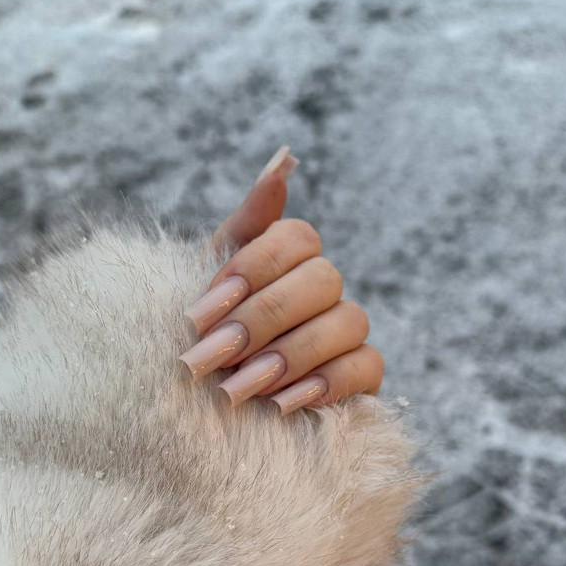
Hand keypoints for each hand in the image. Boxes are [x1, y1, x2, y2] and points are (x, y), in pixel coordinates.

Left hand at [179, 147, 383, 415]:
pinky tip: (280, 406)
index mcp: (288, 258)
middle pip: (321, 280)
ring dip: (289, 356)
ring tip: (235, 389)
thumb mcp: (207, 275)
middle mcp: (323, 287)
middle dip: (260, 321)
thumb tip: (283, 160)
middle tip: (207, 357)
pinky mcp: (363, 374)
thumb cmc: (204, 333)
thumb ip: (247, 222)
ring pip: (348, 321)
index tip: (201, 310)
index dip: (253, 269)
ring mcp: (347, 329)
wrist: (198, 399)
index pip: (296, 237)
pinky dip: (325, 384)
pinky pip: (367, 366)